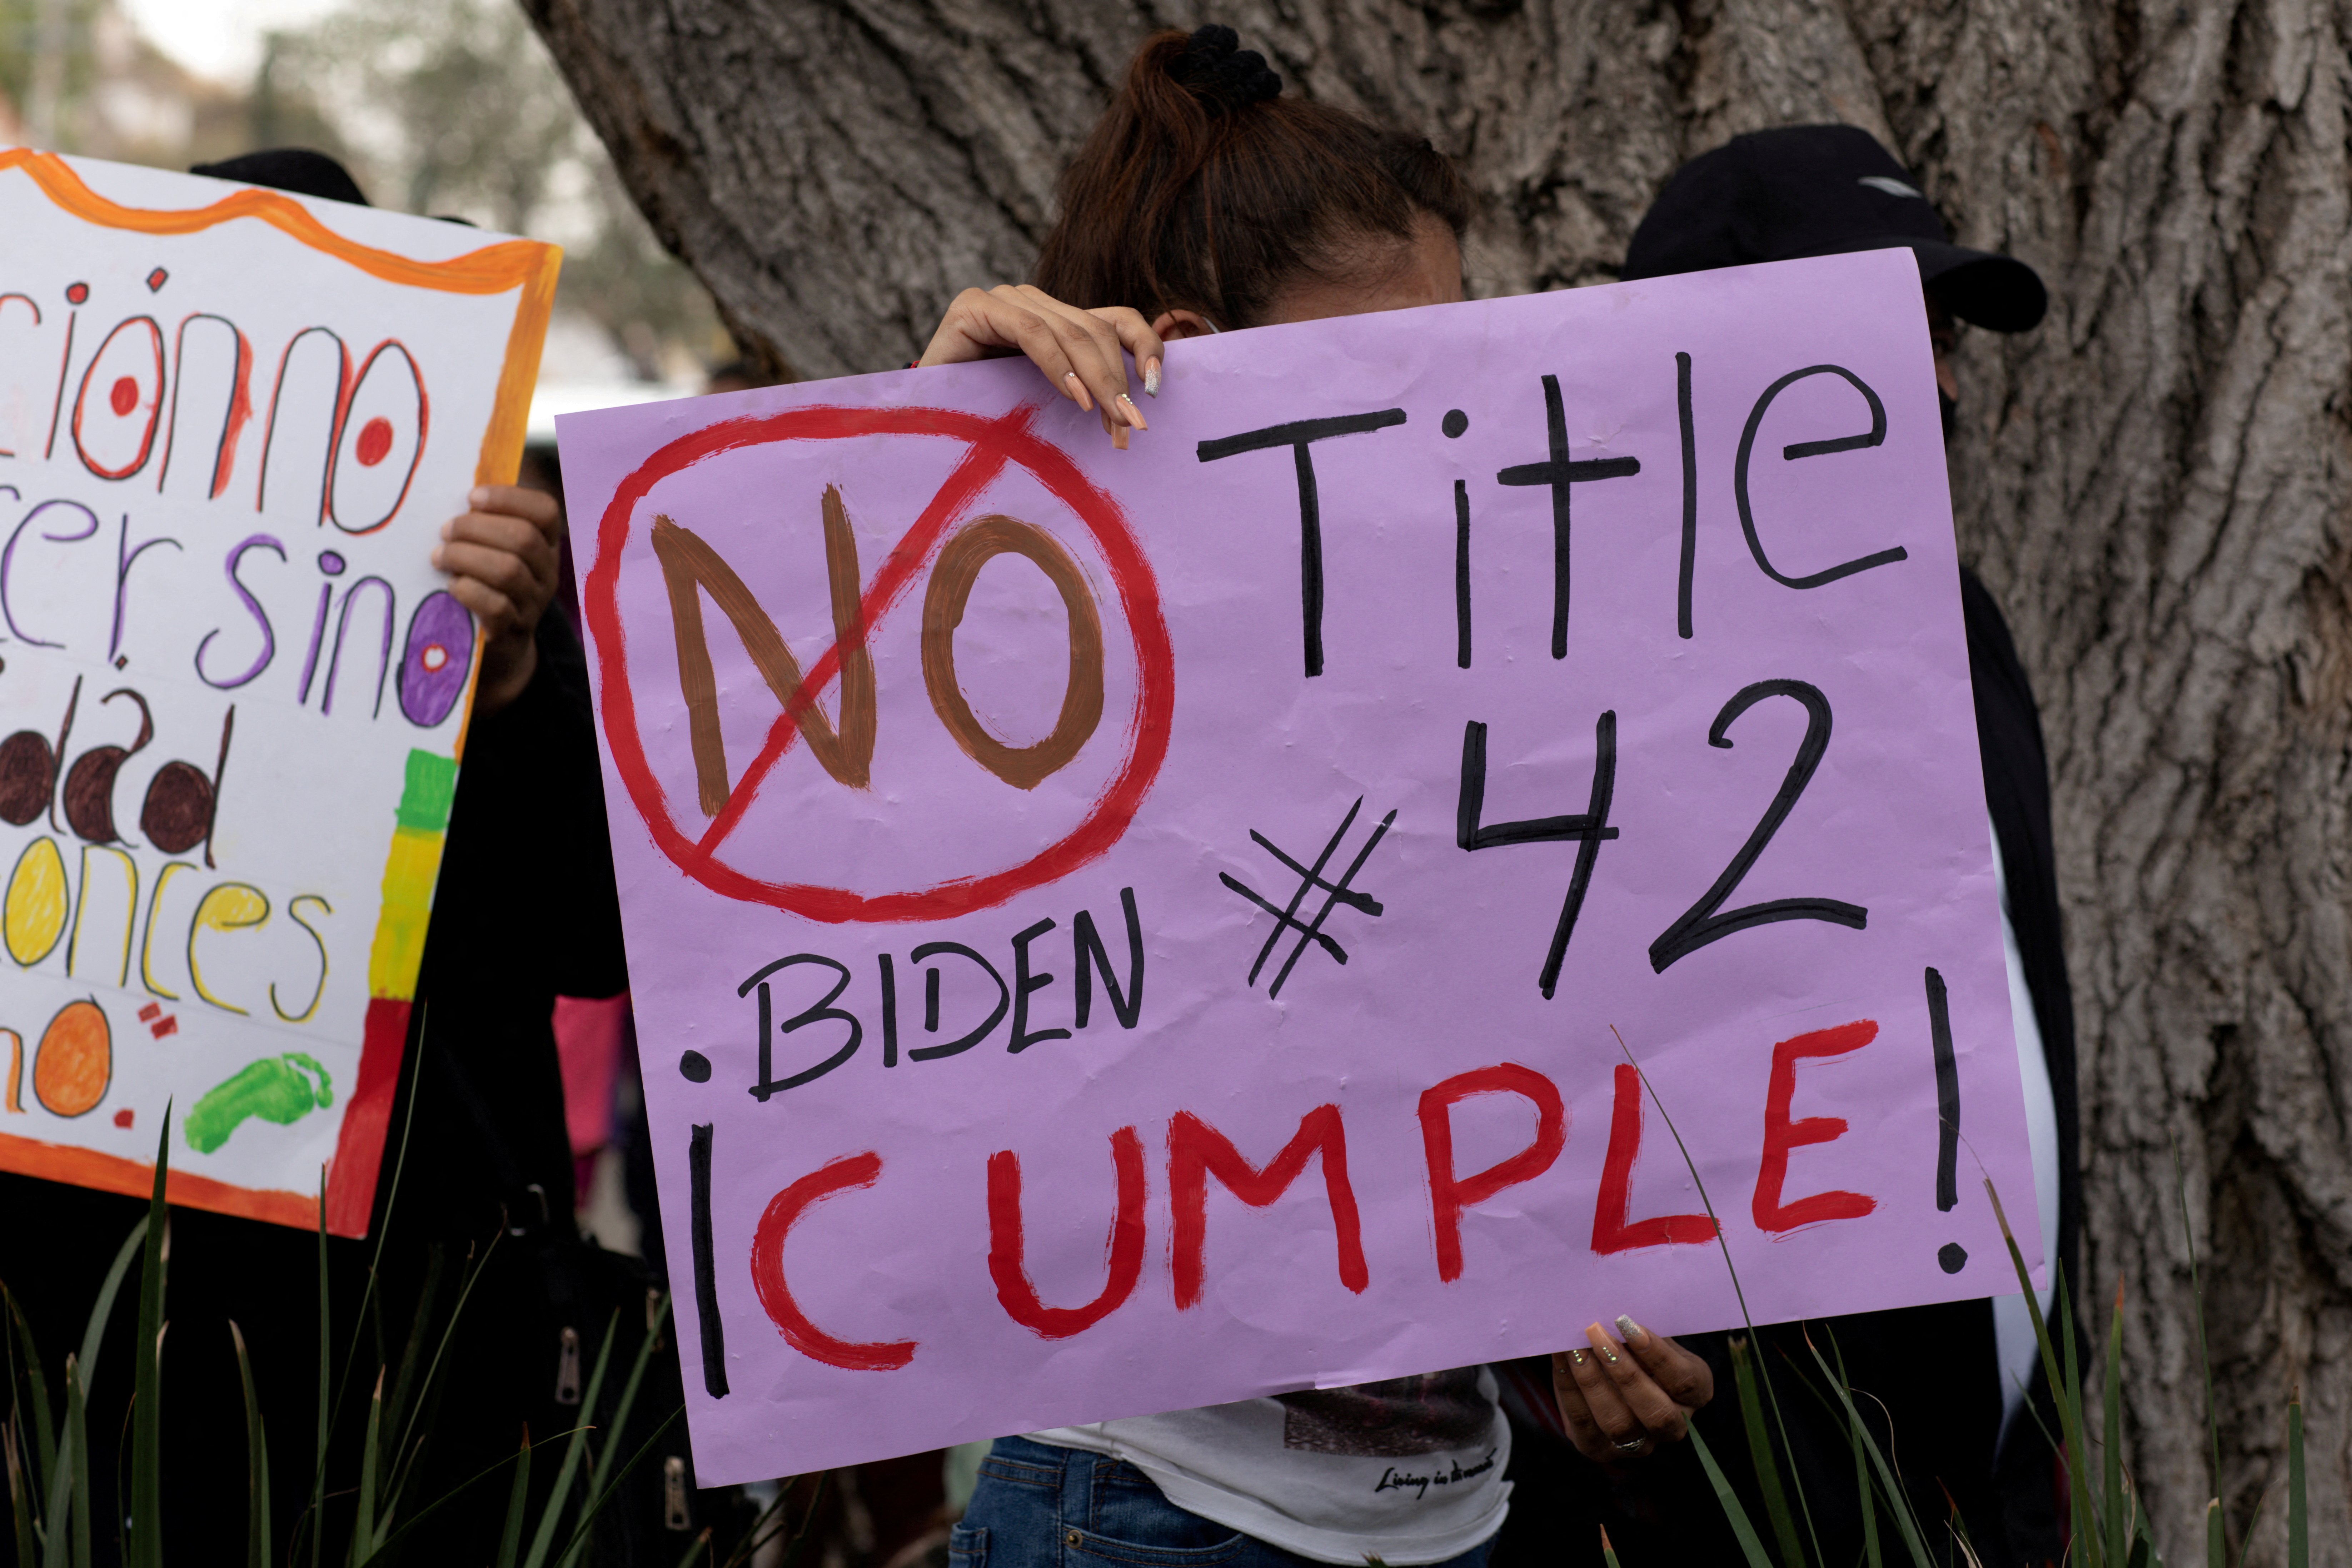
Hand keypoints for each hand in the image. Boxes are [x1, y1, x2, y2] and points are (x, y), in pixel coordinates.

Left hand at [432, 483, 559, 717]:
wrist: (496, 642)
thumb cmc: (484, 579)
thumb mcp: (493, 547)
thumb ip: (483, 520)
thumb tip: (451, 481)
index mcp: (546, 543)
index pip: (545, 511)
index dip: (509, 498)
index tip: (471, 498)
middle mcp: (547, 572)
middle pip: (523, 538)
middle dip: (476, 528)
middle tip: (445, 531)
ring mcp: (534, 603)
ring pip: (509, 571)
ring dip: (466, 557)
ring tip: (439, 557)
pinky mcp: (513, 630)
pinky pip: (497, 607)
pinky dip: (469, 591)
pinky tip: (452, 586)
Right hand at [918, 285, 1163, 446]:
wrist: (922, 417)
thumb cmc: (986, 413)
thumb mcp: (1047, 398)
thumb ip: (1083, 387)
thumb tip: (1137, 405)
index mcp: (1055, 318)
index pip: (1116, 321)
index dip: (1145, 349)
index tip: (1156, 391)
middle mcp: (1033, 301)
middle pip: (1096, 331)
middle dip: (1119, 382)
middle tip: (1132, 427)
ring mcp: (1005, 299)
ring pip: (1070, 332)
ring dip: (1097, 380)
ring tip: (1111, 420)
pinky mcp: (977, 307)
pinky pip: (1032, 332)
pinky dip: (1058, 366)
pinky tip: (1075, 397)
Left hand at [1551, 1317, 1712, 1464]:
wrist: (1607, 1369)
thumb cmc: (1633, 1344)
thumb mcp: (1646, 1336)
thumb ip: (1638, 1330)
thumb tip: (1616, 1315)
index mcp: (1694, 1394)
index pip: (1683, 1381)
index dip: (1657, 1354)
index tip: (1627, 1323)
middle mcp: (1672, 1426)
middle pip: (1657, 1412)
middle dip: (1624, 1372)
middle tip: (1596, 1333)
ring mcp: (1638, 1445)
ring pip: (1619, 1424)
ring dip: (1593, 1382)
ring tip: (1574, 1347)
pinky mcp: (1599, 1449)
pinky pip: (1584, 1424)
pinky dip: (1570, 1389)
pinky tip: (1561, 1360)